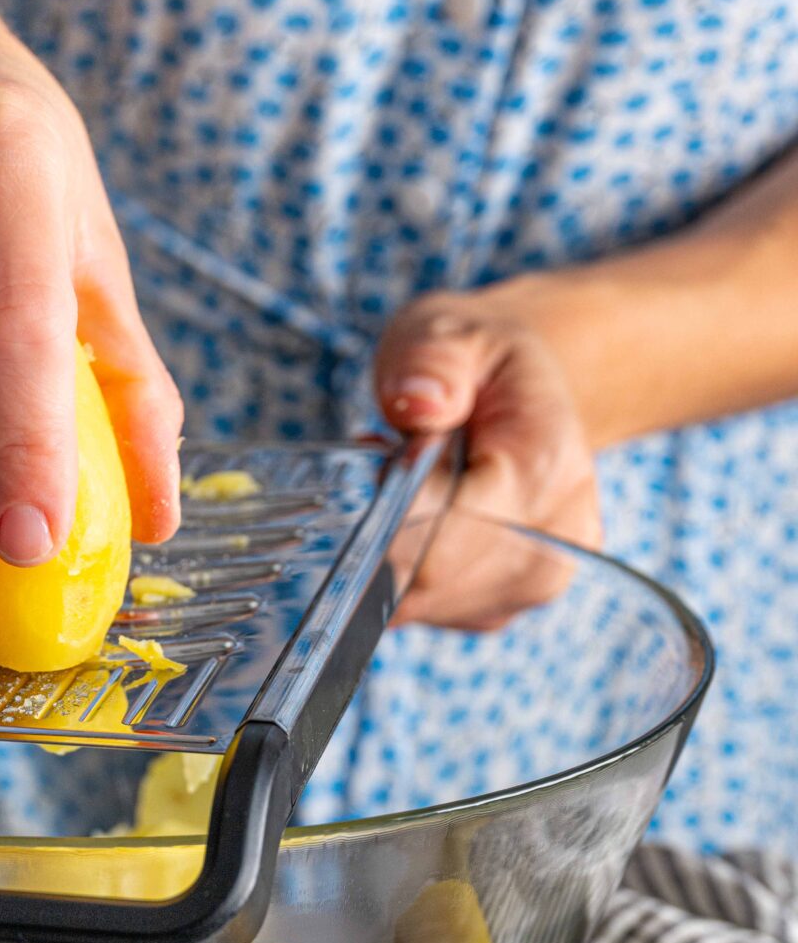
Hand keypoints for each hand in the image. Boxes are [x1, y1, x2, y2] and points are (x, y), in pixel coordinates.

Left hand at [373, 281, 601, 629]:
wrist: (523, 391)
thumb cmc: (477, 363)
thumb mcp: (448, 331)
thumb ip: (430, 362)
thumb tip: (418, 404)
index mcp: (546, 464)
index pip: (452, 530)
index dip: (393, 511)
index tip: (383, 459)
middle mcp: (559, 534)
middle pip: (433, 579)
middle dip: (387, 530)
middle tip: (392, 462)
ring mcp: (540, 578)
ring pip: (427, 603)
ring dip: (394, 551)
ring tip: (410, 483)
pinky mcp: (511, 602)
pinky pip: (432, 611)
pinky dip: (407, 570)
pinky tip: (419, 519)